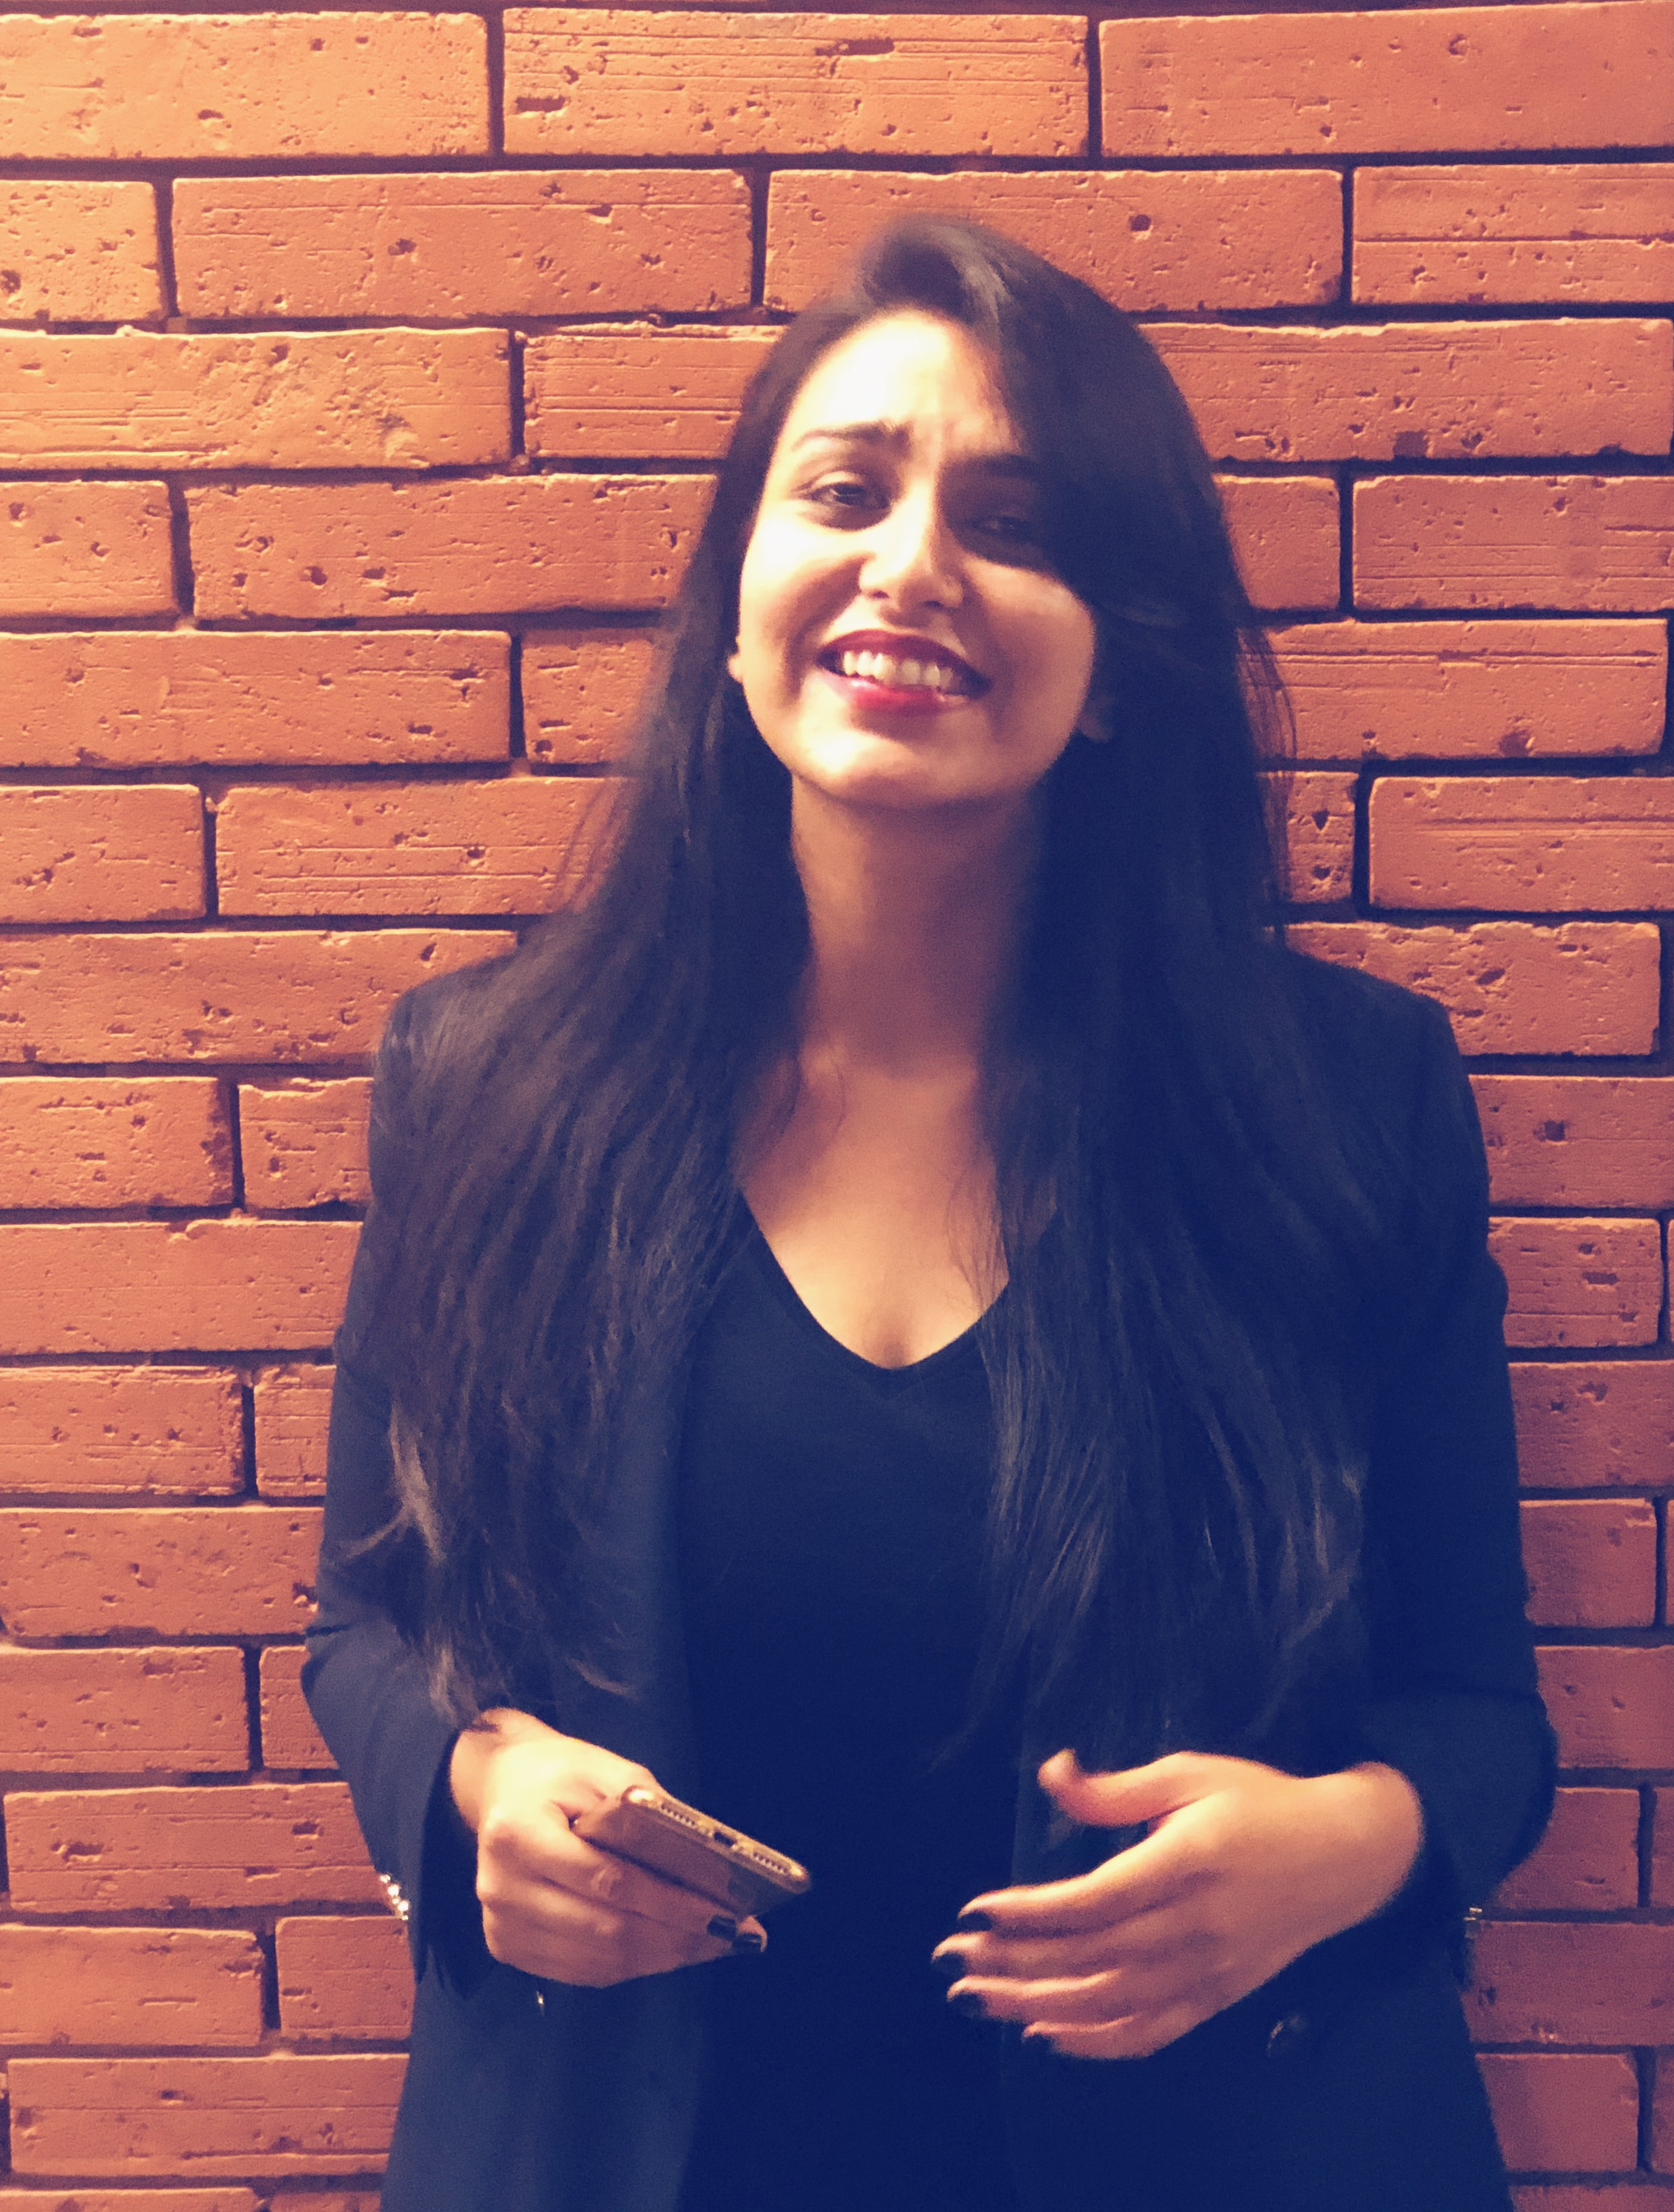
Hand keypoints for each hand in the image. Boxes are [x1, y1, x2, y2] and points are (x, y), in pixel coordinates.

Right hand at [449, 1709, 765, 1986]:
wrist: (498, 1787)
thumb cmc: (558, 1773)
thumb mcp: (607, 1771)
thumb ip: (650, 1815)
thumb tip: (706, 1869)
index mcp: (518, 1833)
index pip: (608, 1881)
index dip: (670, 1903)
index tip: (725, 1912)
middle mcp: (501, 1888)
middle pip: (606, 1931)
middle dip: (678, 1937)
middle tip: (732, 1934)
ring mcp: (500, 1926)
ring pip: (599, 1961)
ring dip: (663, 1957)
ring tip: (712, 1944)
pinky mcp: (507, 1948)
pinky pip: (583, 1971)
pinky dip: (633, 1964)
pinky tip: (669, 1949)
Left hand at [933, 1749, 1423, 2058]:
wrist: (1349, 1854)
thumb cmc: (1261, 1801)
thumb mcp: (1189, 1774)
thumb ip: (1114, 1789)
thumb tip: (1050, 1771)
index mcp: (1187, 1862)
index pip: (1094, 1901)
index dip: (1031, 1913)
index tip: (975, 1910)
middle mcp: (1196, 1926)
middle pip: (1090, 1958)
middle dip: (1013, 1963)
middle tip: (951, 1958)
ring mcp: (1209, 1969)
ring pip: (1111, 2003)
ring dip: (1037, 2005)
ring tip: (977, 1998)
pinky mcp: (1219, 1996)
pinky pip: (1151, 2031)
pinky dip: (1096, 2041)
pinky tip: (1046, 2033)